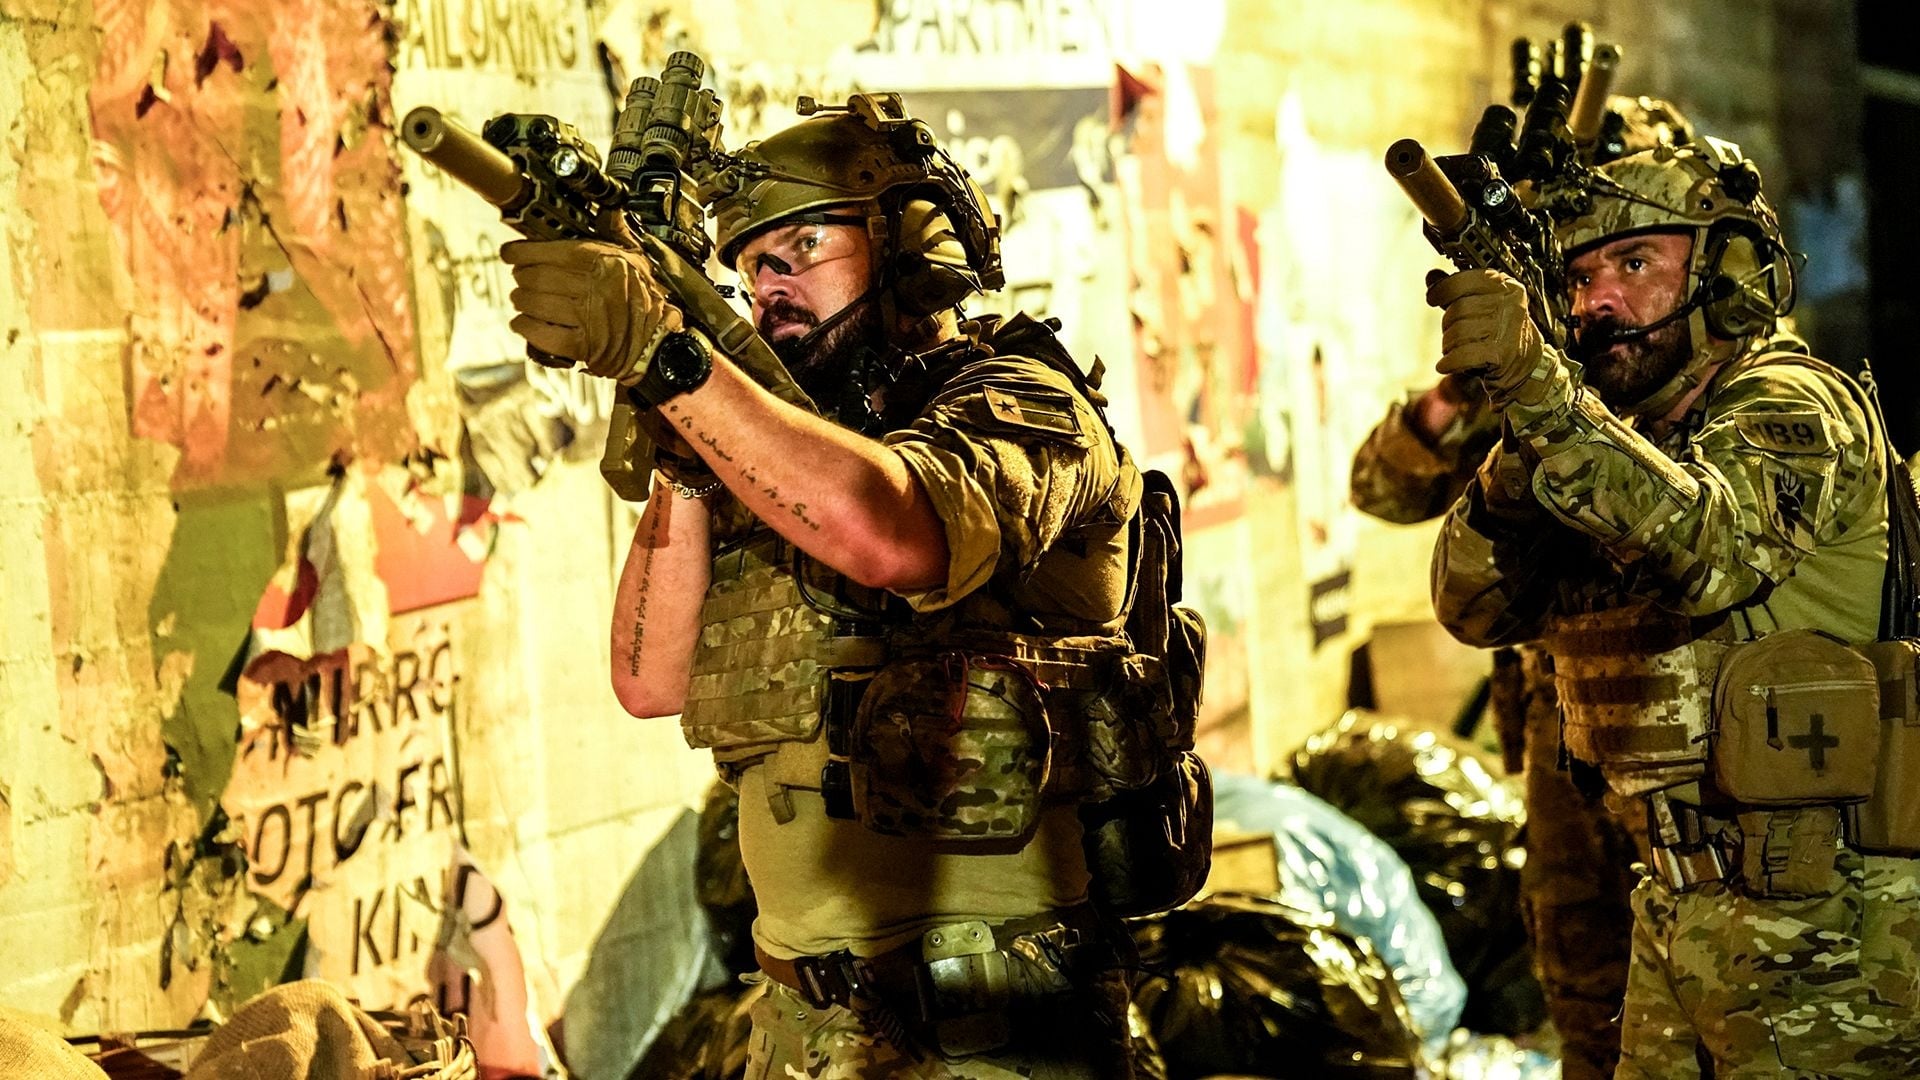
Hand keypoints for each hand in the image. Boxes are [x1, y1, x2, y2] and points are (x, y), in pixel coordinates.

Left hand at [500, 239, 683, 384]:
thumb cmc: (645, 300)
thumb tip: (610, 208)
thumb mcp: (636, 259)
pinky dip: (525, 327)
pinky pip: (540, 333)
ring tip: (523, 300)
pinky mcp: (582, 345)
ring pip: (534, 304)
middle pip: (535, 277)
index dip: (521, 252)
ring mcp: (588, 317)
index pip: (549, 251)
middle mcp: (594, 287)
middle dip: (521, 278)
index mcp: (603, 261)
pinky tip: (523, 322)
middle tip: (521, 279)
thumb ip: (616, 233)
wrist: (659, 343)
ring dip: (521, 302)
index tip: (511, 253)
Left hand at [1425, 269, 1547, 405]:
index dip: (1443, 289)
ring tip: (1458, 351)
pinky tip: (1447, 365)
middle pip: (1458, 308)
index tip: (1433, 297)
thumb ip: (1458, 291)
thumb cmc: (1501, 336)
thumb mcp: (1483, 307)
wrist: (1527, 369)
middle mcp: (1509, 304)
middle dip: (1448, 325)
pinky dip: (1449, 362)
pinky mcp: (1500, 353)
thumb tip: (1432, 277)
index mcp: (1507, 286)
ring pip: (1457, 332)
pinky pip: (1461, 355)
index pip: (1465, 280)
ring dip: (1449, 346)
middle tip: (1455, 336)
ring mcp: (1506, 328)